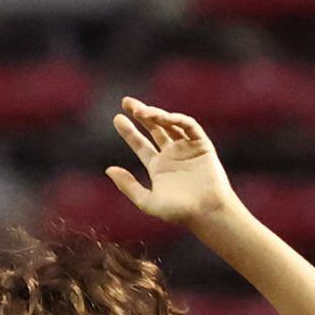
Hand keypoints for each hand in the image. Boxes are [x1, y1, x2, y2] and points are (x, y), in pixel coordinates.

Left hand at [103, 96, 244, 231]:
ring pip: (170, 125)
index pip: (140, 144)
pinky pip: (190, 127)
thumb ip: (127, 186)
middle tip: (126, 102)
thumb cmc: (178, 212)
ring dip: (157, 115)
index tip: (116, 118)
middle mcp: (172, 155)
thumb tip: (108, 169)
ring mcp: (187, 149)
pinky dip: (178, 120)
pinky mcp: (202, 146)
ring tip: (142, 112)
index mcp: (158, 167)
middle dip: (141, 114)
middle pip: (154, 128)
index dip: (128, 131)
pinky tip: (165, 118)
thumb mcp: (146, 201)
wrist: (206, 212)